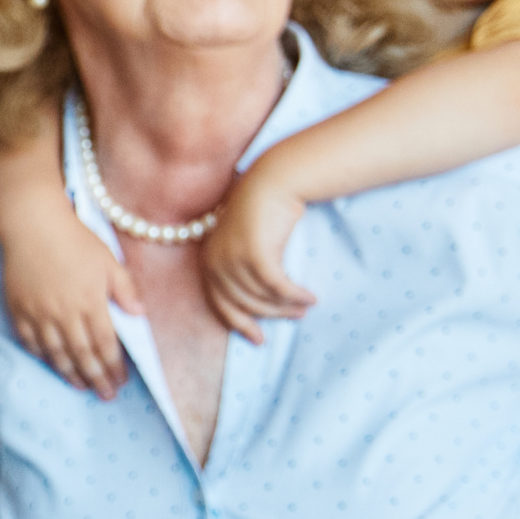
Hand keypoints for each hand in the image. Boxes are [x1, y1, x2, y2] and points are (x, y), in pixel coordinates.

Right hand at [2, 222, 143, 399]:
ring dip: (70, 372)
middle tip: (105, 394)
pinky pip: (29, 340)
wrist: (33, 224)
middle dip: (95, 377)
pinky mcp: (19, 308)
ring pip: (56, 352)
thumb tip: (140, 314)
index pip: (105, 344)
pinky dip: (41, 355)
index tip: (120, 380)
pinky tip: (51, 362)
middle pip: (82, 354)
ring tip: (81, 385)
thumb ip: (125, 289)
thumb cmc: (75, 240)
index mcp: (90, 301)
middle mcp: (64, 312)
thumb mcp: (109, 260)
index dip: (113, 366)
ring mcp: (39, 312)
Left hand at [201, 170, 313, 345]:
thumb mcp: (244, 239)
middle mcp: (215, 261)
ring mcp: (233, 258)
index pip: (220, 303)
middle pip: (243, 304)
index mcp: (209, 259)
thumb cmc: (263, 208)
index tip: (259, 339)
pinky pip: (276, 286)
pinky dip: (294, 295)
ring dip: (286, 305)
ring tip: (306, 305)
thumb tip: (261, 299)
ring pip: (261, 297)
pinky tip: (311, 297)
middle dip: (270, 315)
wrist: (273, 179)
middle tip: (296, 316)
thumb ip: (244, 266)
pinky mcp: (254, 254)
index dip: (240, 323)